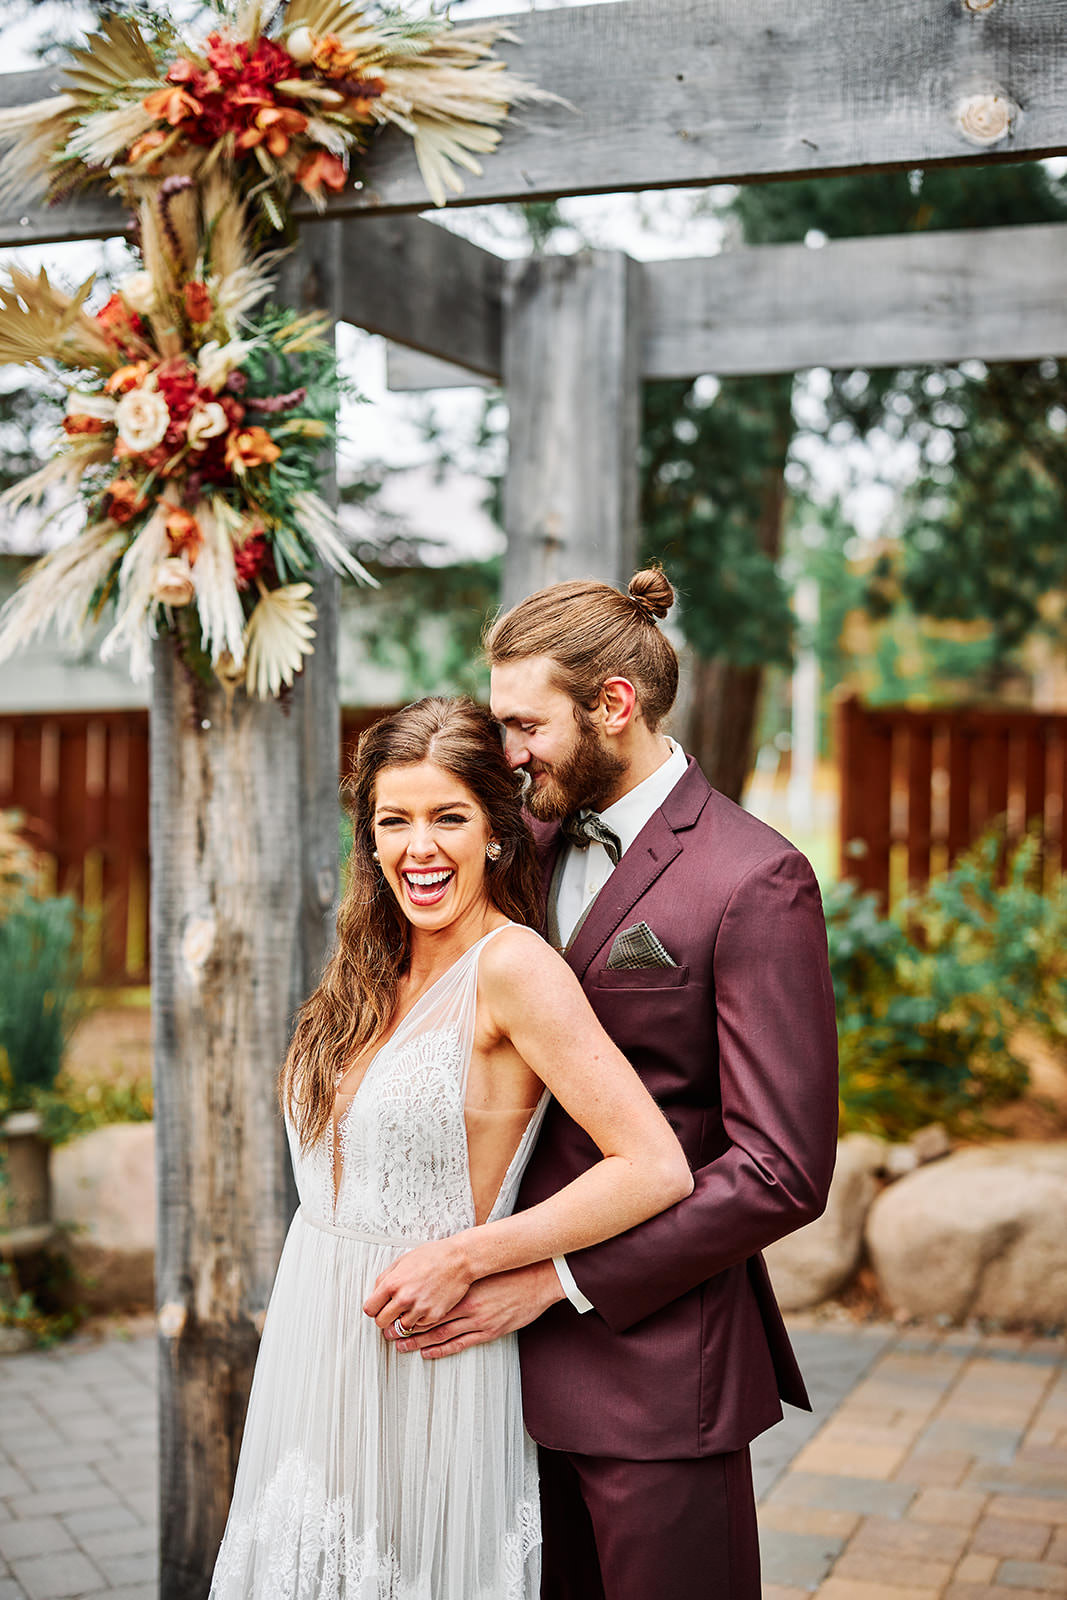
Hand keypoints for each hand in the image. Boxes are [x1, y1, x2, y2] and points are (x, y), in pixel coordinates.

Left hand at [363, 1236, 472, 1332]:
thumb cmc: (433, 1256)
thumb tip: (376, 1293)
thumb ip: (386, 1278)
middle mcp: (404, 1298)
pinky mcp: (433, 1316)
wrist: (459, 1259)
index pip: (370, 1309)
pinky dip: (419, 1319)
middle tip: (391, 1313)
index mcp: (393, 1283)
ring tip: (408, 1310)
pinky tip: (423, 1306)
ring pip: (400, 1328)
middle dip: (385, 1319)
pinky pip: (419, 1325)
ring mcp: (419, 1309)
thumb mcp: (403, 1260)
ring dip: (402, 1320)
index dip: (374, 1309)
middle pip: (382, 1322)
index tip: (378, 1308)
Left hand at [384, 1259, 565, 1360]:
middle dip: (406, 1329)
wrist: (536, 1279)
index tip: (391, 1313)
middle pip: (429, 1320)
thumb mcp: (478, 1268)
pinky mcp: (490, 1331)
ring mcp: (478, 1321)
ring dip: (418, 1342)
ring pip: (441, 1335)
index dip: (407, 1309)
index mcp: (461, 1288)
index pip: (427, 1301)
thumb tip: (429, 1273)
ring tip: (401, 1346)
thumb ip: (454, 1274)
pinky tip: (427, 1352)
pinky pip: (460, 1344)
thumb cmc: (506, 1270)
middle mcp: (467, 1306)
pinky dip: (441, 1350)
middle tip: (387, 1335)